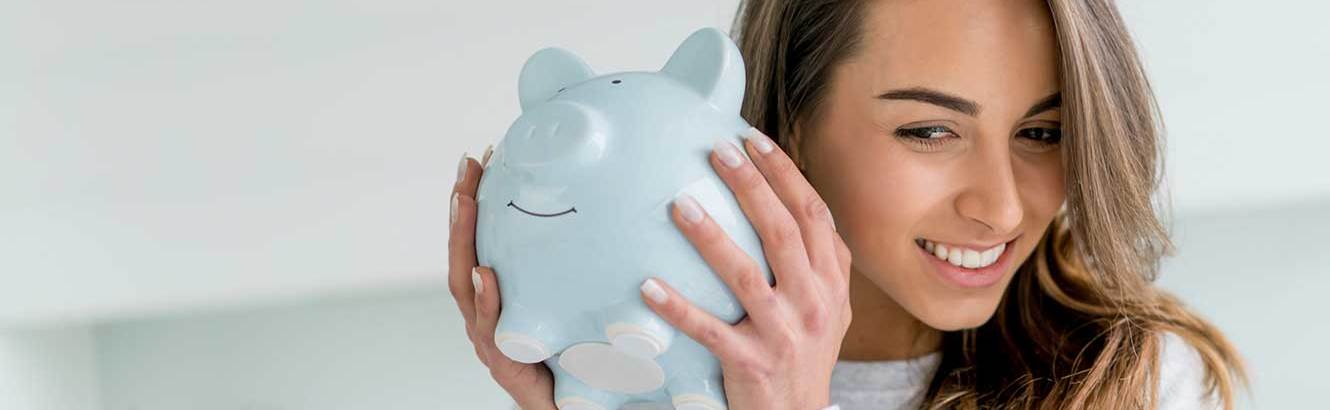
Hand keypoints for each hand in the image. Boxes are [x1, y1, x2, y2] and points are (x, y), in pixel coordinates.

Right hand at [449, 147, 556, 409]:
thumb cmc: (581, 361)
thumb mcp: (582, 305)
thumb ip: (582, 269)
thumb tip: (616, 207)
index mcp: (500, 299)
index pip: (478, 243)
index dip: (473, 203)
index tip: (478, 158)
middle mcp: (488, 317)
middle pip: (462, 256)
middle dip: (461, 212)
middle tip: (465, 170)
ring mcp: (492, 341)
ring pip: (466, 287)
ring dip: (463, 242)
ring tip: (464, 204)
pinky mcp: (507, 368)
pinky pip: (491, 330)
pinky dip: (486, 300)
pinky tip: (485, 273)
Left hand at [640, 128, 852, 409]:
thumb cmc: (807, 354)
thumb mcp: (830, 305)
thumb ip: (817, 259)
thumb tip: (786, 196)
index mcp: (832, 281)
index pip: (812, 214)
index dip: (784, 174)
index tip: (753, 139)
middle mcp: (814, 302)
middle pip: (781, 232)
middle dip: (750, 186)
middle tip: (717, 151)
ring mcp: (784, 333)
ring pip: (744, 275)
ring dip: (710, 238)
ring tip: (680, 205)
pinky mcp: (751, 362)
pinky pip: (709, 331)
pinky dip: (678, 308)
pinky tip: (648, 287)